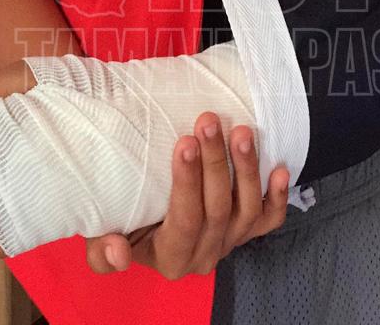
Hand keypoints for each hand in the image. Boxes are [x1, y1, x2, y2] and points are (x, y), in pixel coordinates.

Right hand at [85, 112, 289, 279]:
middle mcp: (204, 255)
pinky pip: (269, 218)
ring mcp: (229, 242)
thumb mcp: (101, 237)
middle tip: (209, 121)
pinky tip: (279, 168)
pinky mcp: (247, 230)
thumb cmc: (122, 220)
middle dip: (215, 162)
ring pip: (247, 209)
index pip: (185, 220)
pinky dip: (278, 195)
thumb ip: (101, 253)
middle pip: (218, 209)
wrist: (142, 221)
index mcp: (170, 258)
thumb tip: (117, 251)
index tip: (184, 143)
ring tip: (241, 131)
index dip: (187, 182)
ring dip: (246, 168)